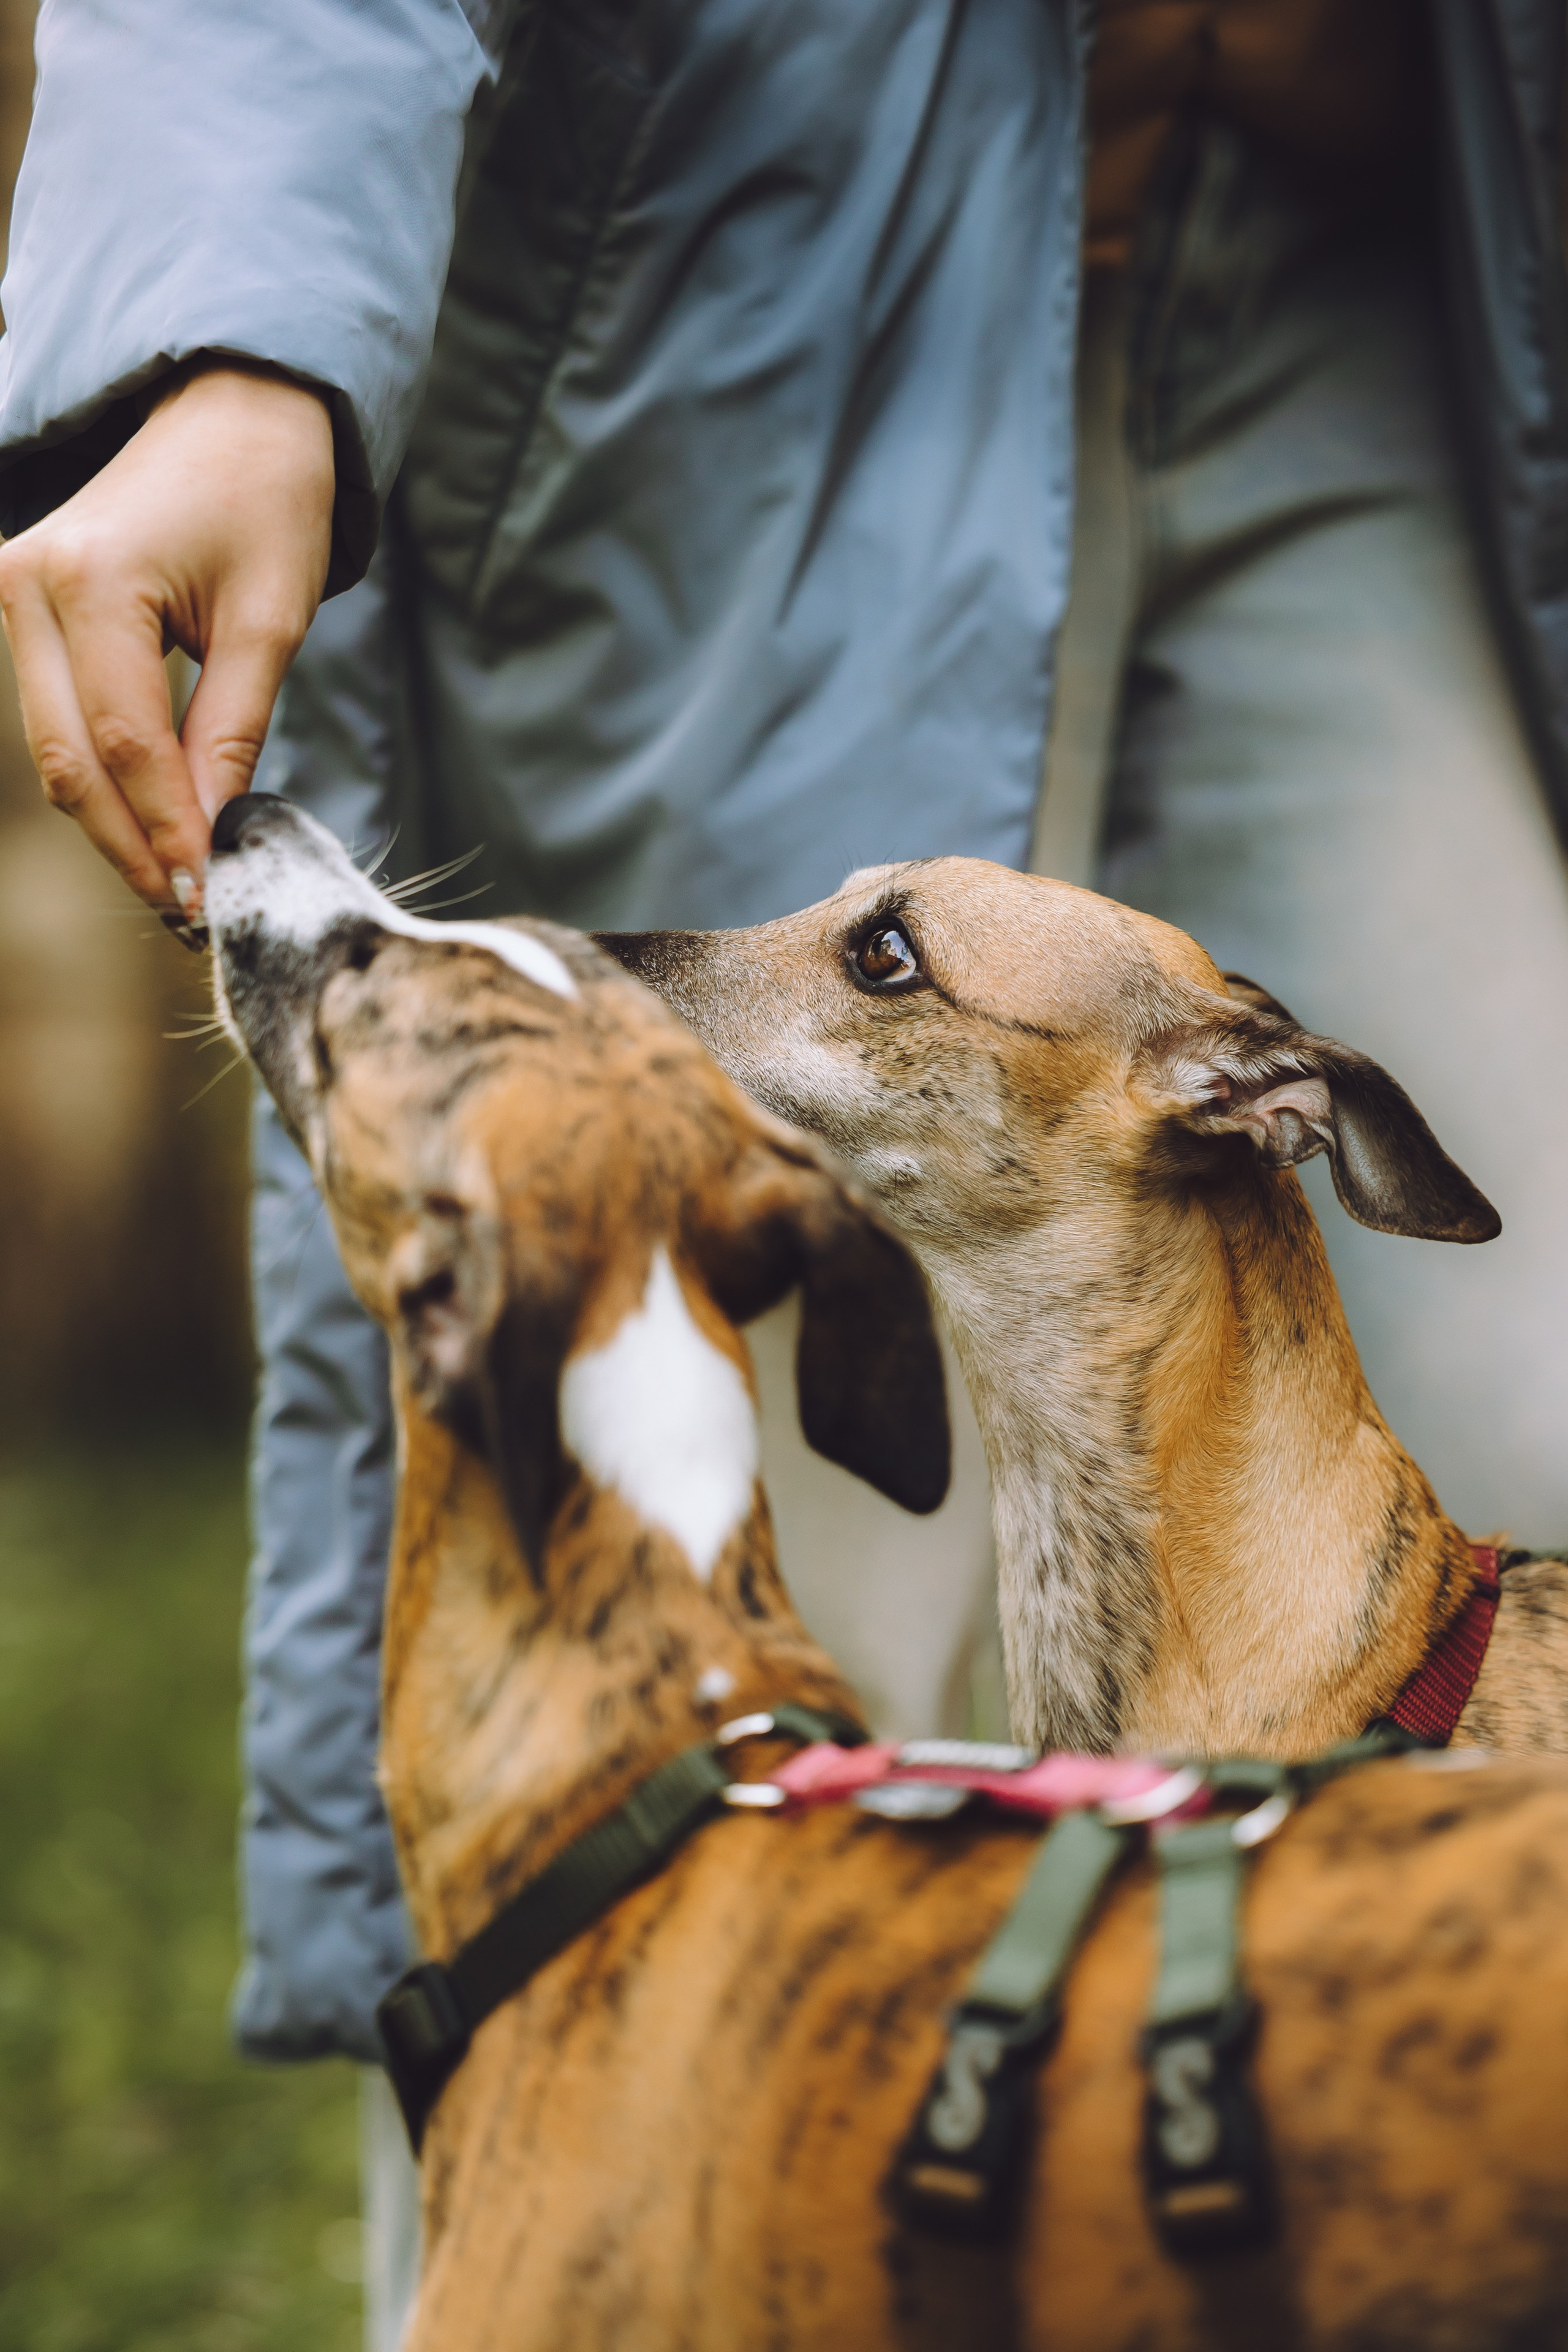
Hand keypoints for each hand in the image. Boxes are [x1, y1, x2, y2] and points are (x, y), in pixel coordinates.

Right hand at [0, 360, 334, 917]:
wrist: (232, 413)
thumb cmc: (265, 500)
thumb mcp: (269, 622)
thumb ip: (232, 732)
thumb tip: (213, 837)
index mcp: (91, 580)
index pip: (128, 744)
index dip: (169, 830)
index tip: (211, 896)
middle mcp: (28, 584)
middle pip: (72, 761)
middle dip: (132, 845)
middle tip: (190, 912)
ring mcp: (12, 593)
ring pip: (55, 752)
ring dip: (113, 824)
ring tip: (176, 883)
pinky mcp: (22, 606)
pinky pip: (58, 719)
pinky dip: (103, 778)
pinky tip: (151, 825)